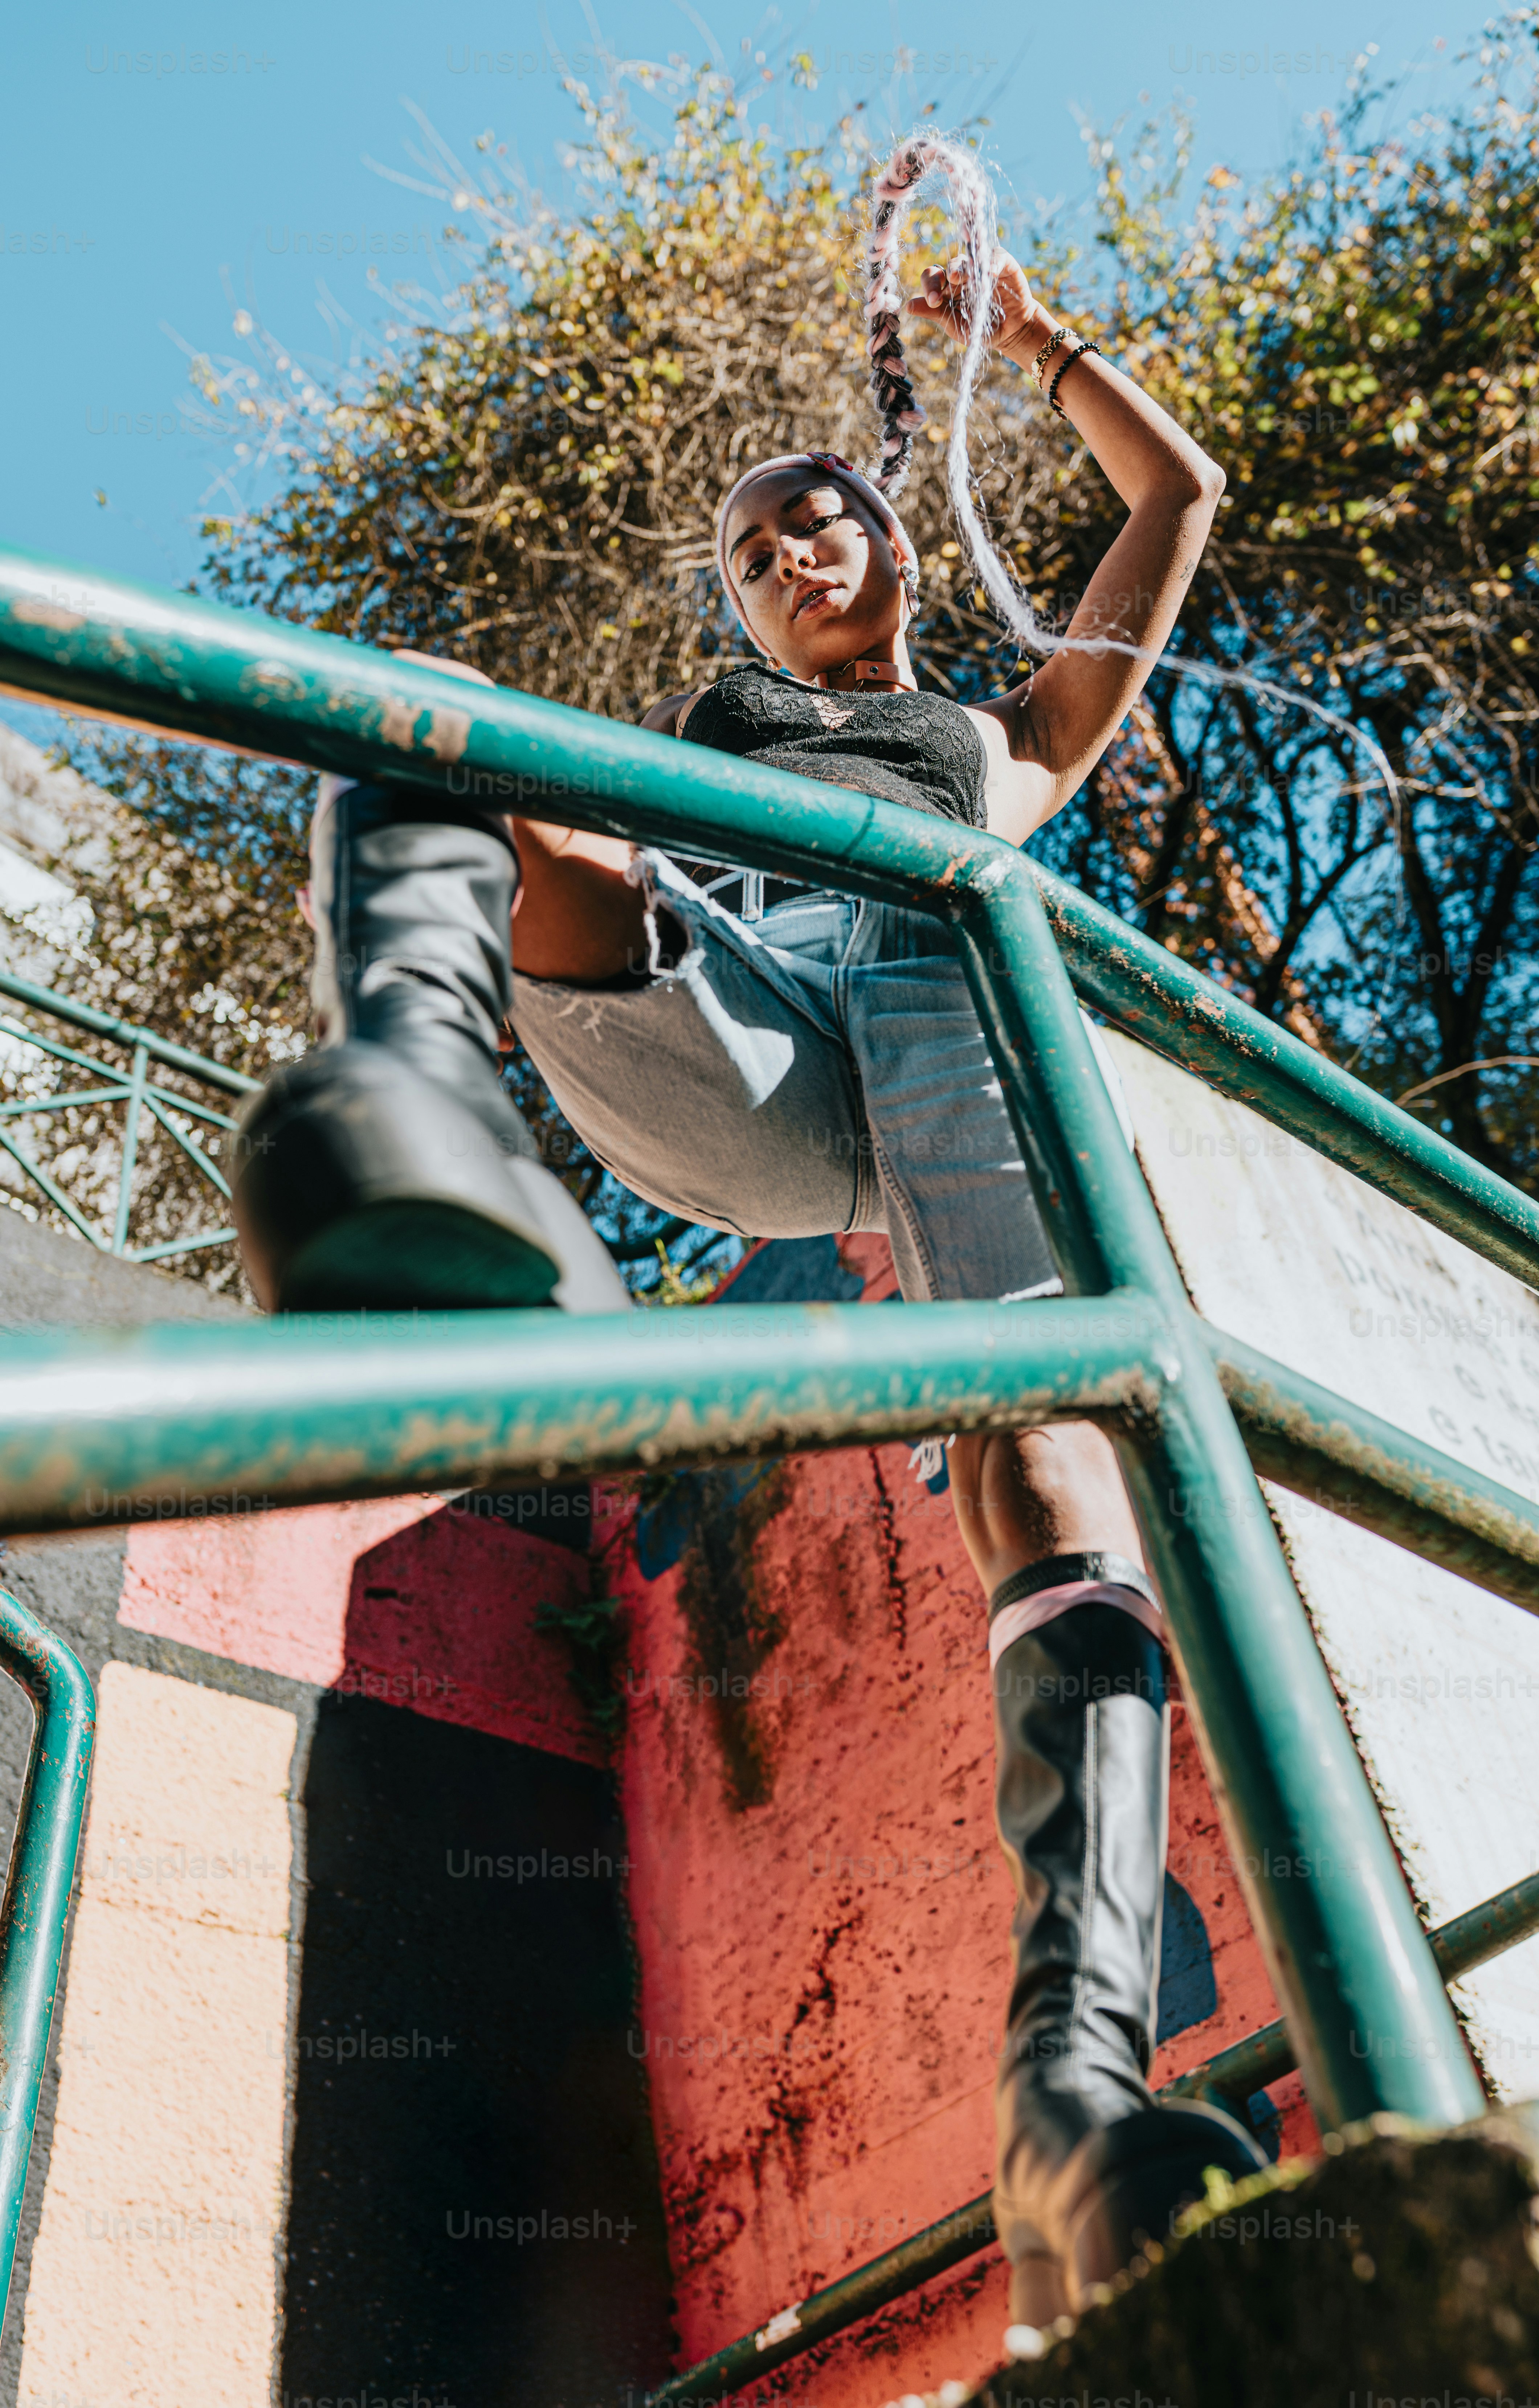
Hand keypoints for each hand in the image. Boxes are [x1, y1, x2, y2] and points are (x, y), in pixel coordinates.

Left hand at [904, 247, 1048, 359]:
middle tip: (950, 283)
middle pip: (950, 265)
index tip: (933, 301)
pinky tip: (989, 274)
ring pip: (970, 259)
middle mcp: (962, 273)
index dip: (930, 285)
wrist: (1010, 333)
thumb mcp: (954, 325)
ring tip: (963, 278)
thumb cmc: (979, 329)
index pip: (932, 277)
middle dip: (949, 274)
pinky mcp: (1002, 263)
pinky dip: (992, 263)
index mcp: (947, 287)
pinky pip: (995, 257)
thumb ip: (933, 313)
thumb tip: (908, 306)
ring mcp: (982, 266)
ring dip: (966, 268)